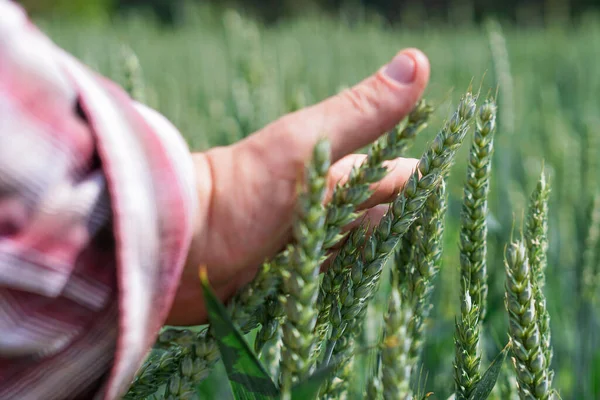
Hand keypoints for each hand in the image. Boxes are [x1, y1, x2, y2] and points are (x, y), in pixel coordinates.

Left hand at [167, 48, 429, 325]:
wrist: (177, 246)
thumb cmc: (241, 192)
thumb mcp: (306, 146)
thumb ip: (360, 111)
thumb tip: (419, 59)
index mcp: (328, 170)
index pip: (388, 174)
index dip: (414, 180)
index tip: (441, 185)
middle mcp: (319, 206)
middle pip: (374, 214)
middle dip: (397, 219)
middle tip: (425, 227)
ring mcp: (303, 243)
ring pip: (354, 249)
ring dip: (372, 255)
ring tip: (398, 260)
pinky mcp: (287, 277)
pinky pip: (329, 280)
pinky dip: (344, 283)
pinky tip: (355, 288)